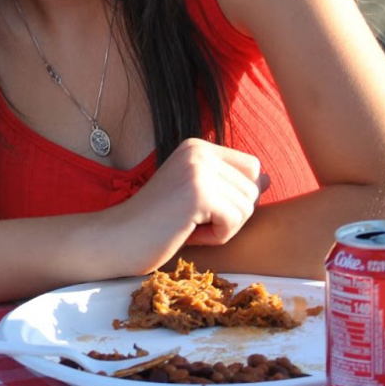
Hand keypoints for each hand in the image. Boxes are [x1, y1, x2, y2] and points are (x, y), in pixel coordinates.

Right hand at [100, 138, 266, 274]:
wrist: (117, 239)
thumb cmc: (156, 225)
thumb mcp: (197, 199)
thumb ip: (230, 186)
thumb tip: (268, 178)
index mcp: (197, 146)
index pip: (252, 168)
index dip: (236, 196)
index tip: (201, 209)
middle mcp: (199, 150)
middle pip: (252, 189)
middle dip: (230, 215)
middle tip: (191, 221)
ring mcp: (199, 169)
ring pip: (247, 207)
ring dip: (223, 228)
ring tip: (188, 226)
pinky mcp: (199, 193)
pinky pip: (235, 221)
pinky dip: (217, 236)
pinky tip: (188, 232)